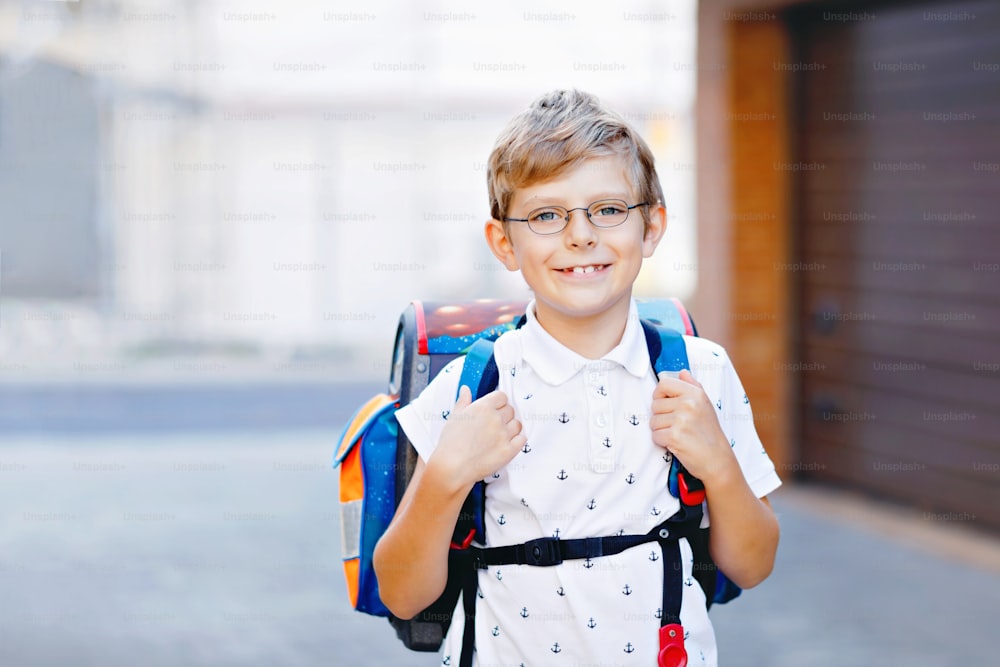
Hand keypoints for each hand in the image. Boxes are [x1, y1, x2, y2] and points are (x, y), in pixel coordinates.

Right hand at [431, 386, 525, 489]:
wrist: (451, 468)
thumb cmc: (450, 443)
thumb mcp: (454, 417)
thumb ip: (463, 401)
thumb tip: (466, 389)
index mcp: (483, 407)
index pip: (502, 396)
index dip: (498, 403)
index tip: (494, 409)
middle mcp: (496, 419)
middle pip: (510, 410)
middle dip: (504, 416)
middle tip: (494, 425)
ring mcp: (504, 435)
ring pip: (517, 424)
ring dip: (511, 428)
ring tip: (499, 436)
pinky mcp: (509, 450)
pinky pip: (522, 439)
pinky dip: (517, 440)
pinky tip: (507, 443)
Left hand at [649, 369, 736, 484]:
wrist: (717, 459)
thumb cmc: (709, 432)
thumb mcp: (706, 404)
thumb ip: (693, 386)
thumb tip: (682, 372)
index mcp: (695, 393)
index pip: (663, 384)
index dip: (660, 394)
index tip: (666, 404)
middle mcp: (688, 404)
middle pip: (655, 404)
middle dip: (662, 416)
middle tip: (678, 425)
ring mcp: (681, 420)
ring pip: (653, 421)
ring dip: (662, 430)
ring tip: (679, 434)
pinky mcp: (674, 436)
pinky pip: (655, 435)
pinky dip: (663, 442)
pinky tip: (676, 443)